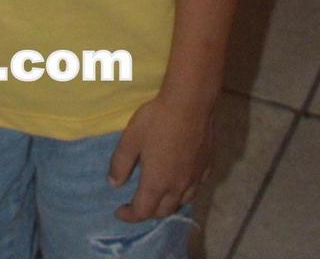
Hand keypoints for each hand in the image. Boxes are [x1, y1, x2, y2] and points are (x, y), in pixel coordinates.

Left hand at [109, 95, 213, 221]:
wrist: (190, 105)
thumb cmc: (157, 121)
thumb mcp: (131, 139)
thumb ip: (121, 163)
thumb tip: (113, 184)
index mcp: (157, 183)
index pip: (143, 211)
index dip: (129, 215)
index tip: (119, 211)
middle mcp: (178, 187)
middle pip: (163, 211)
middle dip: (148, 212)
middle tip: (136, 205)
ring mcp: (195, 178)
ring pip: (182, 202)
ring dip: (167, 205)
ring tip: (157, 197)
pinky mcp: (206, 167)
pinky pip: (195, 188)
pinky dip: (184, 192)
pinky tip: (180, 181)